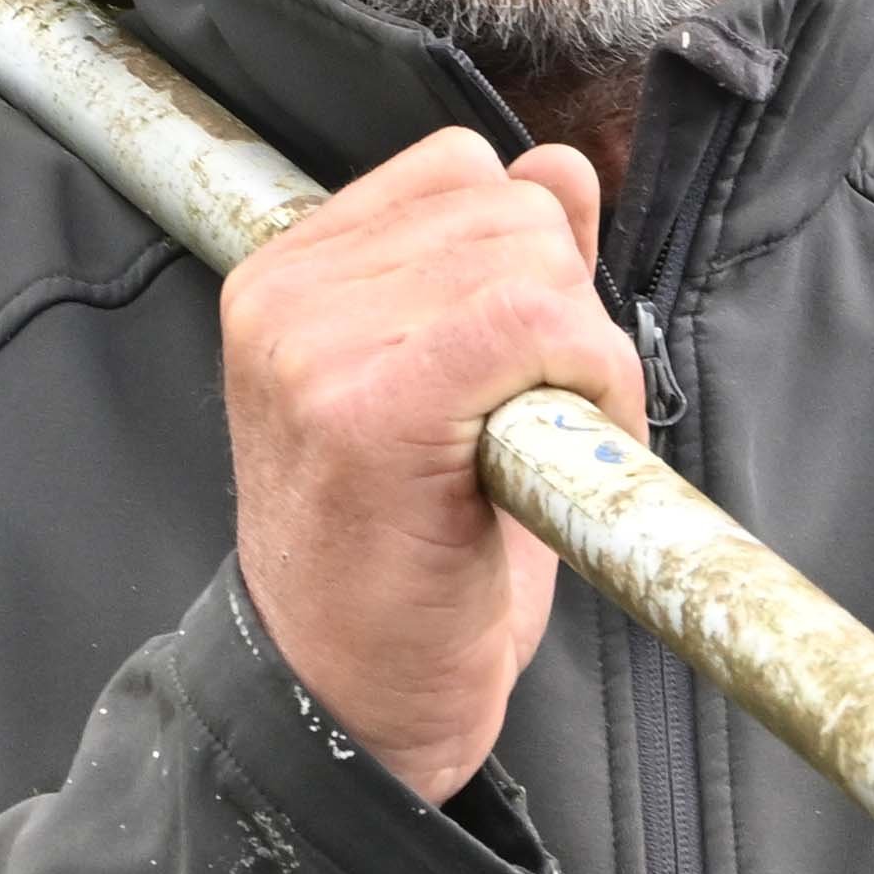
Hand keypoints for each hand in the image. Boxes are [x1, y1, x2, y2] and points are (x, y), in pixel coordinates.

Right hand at [221, 129, 646, 802]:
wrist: (347, 708)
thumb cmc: (407, 561)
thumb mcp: (457, 387)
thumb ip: (505, 266)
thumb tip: (559, 166)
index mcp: (288, 273)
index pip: (458, 169)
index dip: (525, 260)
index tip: (513, 368)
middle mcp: (285, 293)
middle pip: (510, 210)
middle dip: (562, 312)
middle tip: (528, 425)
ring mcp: (316, 347)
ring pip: (535, 263)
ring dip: (580, 359)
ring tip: (525, 451)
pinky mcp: (369, 408)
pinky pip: (537, 323)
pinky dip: (588, 386)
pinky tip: (546, 463)